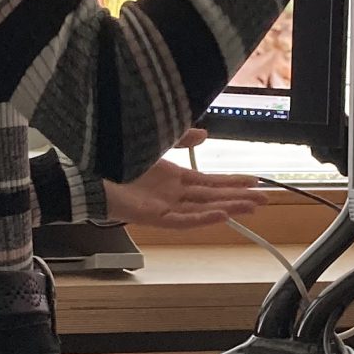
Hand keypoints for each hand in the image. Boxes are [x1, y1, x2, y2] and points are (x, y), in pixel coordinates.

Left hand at [102, 133, 266, 231]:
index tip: (255, 181)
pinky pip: (183, 219)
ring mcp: (164, 206)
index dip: (233, 182)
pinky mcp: (154, 216)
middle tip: (264, 199)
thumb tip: (205, 133)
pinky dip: (203, 218)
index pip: (211, 182)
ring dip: (228, 208)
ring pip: (203, 209)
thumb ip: (181, 140)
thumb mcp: (156, 143)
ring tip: (250, 207)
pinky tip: (222, 214)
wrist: (89, 173)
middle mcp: (173, 194)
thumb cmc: (118, 161)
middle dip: (239, 197)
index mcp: (175, 178)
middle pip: (213, 197)